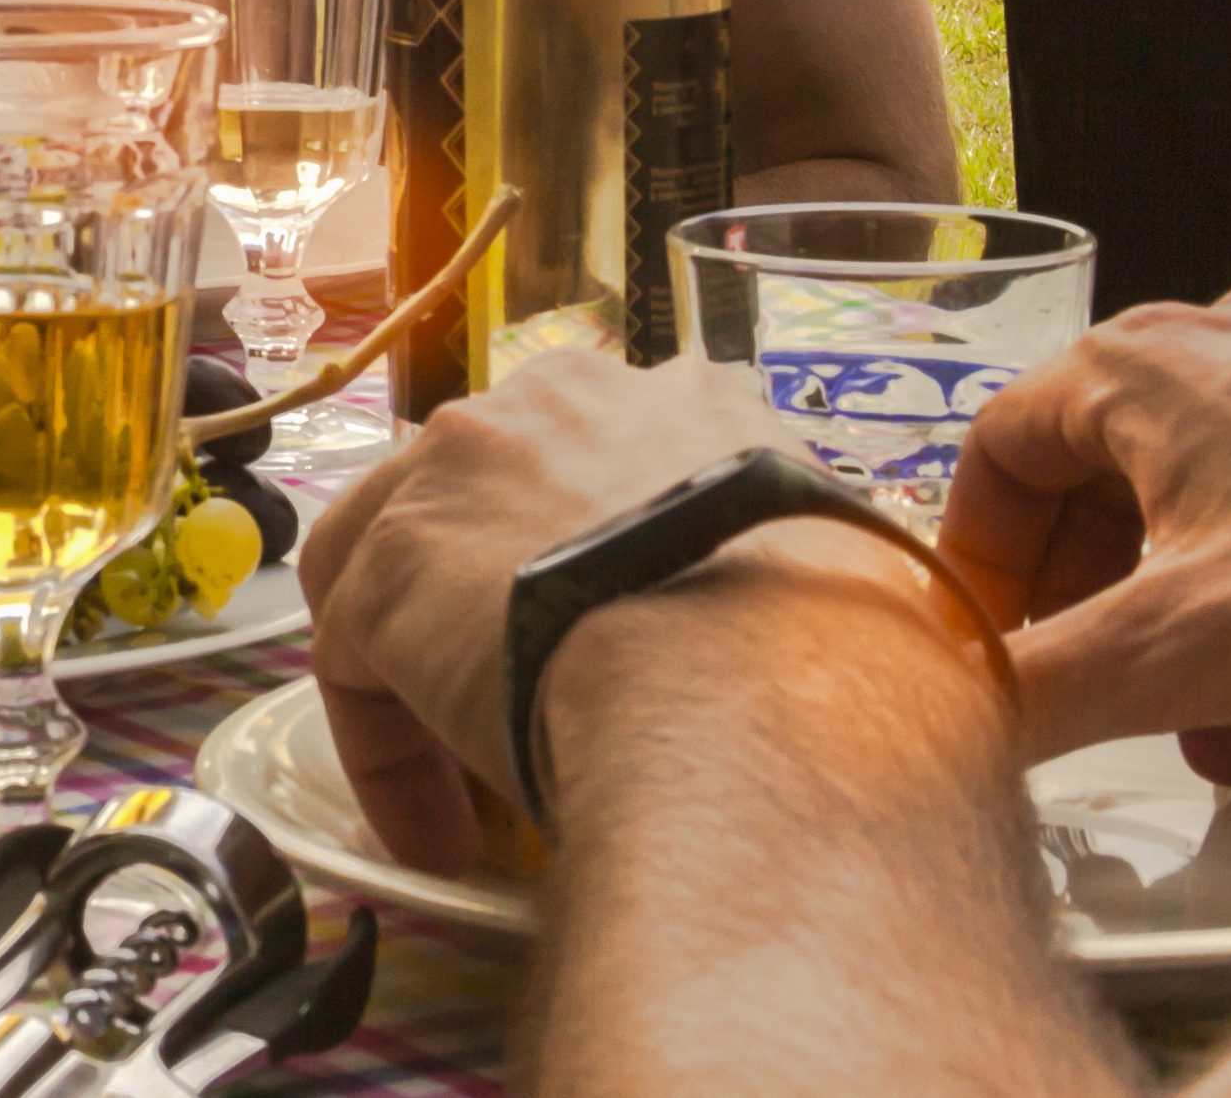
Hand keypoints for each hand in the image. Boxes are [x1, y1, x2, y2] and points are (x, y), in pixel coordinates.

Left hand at [298, 349, 819, 871]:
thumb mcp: (870, 597)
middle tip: (526, 724)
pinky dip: (390, 751)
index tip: (620, 673)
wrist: (763, 692)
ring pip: (404, 567)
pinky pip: (359, 657)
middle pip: (491, 503)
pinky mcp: (393, 558)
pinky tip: (439, 833)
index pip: (609, 473)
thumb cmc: (849, 669)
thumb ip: (819, 603)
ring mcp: (466, 462)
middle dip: (497, 614)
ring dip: (428, 683)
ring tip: (466, 799)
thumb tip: (854, 669)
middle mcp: (569, 398)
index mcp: (696, 405)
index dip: (598, 579)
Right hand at [940, 284, 1230, 769]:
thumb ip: (1038, 688)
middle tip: (1119, 704)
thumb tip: (948, 715)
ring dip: (1189, 608)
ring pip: (1203, 490)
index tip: (996, 650)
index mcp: (1142, 366)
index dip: (982, 567)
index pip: (997, 455)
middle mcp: (1228, 334)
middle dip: (1099, 609)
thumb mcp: (1186, 655)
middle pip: (1102, 477)